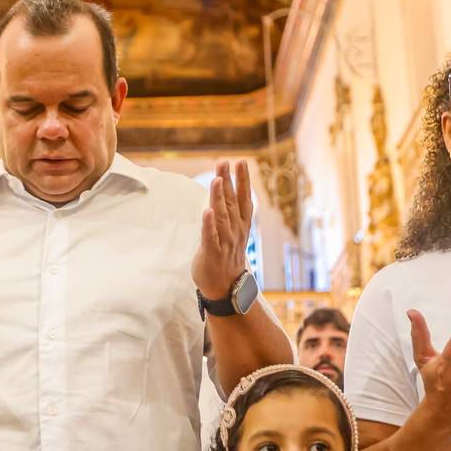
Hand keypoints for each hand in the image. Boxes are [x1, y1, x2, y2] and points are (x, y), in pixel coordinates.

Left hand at [191, 161, 253, 300]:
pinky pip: (210, 237)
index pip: (243, 198)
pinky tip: (207, 211)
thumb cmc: (226, 257)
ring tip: (218, 180)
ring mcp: (225, 242)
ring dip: (219, 197)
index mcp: (241, 225)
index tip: (241, 162)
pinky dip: (209, 224)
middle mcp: (236, 231)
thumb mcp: (232, 232)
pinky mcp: (212, 253)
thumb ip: (229, 212)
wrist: (226, 288)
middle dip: (228, 181)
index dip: (243, 180)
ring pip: (222, 216)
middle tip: (224, 162)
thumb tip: (224, 189)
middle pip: (232, 202)